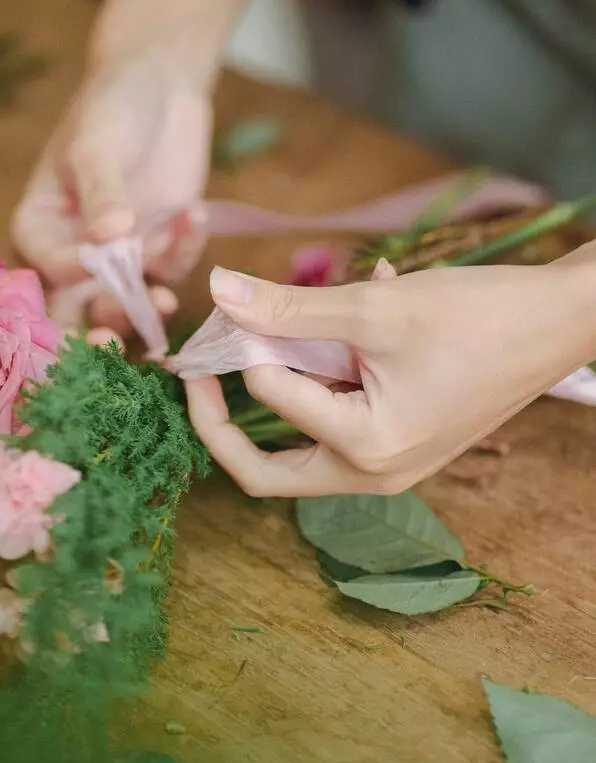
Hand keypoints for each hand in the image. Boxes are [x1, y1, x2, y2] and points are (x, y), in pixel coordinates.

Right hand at [11, 46, 212, 335]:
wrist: (160, 85)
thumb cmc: (112, 105)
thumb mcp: (97, 143)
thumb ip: (101, 191)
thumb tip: (108, 238)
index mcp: (39, 227)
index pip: (44, 266)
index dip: (66, 274)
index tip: (93, 263)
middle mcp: (74, 252)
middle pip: (77, 308)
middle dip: (95, 329)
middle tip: (113, 342)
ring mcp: (120, 258)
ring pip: (127, 305)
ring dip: (143, 310)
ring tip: (165, 301)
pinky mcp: (160, 252)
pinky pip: (170, 272)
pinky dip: (183, 254)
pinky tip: (194, 216)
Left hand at [185, 256, 595, 496]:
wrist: (561, 322)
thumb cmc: (477, 316)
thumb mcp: (372, 308)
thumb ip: (287, 307)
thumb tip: (218, 289)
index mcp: (364, 449)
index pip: (270, 400)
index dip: (243, 346)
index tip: (237, 305)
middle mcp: (373, 474)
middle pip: (266, 471)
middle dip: (224, 421)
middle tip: (202, 371)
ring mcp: (389, 464)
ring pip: (301, 444)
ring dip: (280, 388)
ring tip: (277, 330)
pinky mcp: (400, 443)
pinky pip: (340, 419)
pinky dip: (325, 377)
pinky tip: (348, 313)